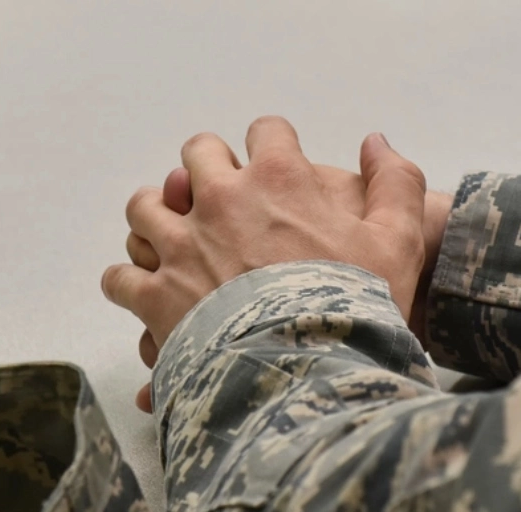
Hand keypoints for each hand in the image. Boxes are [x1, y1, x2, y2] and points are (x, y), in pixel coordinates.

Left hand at [105, 116, 431, 409]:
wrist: (311, 371)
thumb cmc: (358, 307)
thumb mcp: (398, 240)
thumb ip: (395, 181)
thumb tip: (377, 140)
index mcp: (279, 179)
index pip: (267, 132)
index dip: (275, 147)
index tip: (281, 169)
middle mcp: (222, 200)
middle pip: (198, 155)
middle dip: (209, 169)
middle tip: (224, 199)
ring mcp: (181, 246)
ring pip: (146, 206)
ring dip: (159, 215)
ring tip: (176, 238)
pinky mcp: (156, 295)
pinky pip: (122, 276)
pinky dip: (130, 282)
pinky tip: (148, 293)